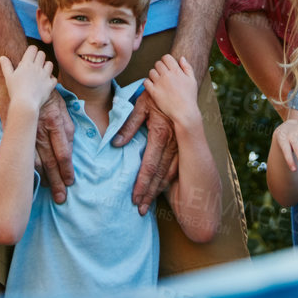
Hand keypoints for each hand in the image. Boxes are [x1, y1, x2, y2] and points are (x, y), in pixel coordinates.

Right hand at [0, 46, 54, 115]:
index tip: (29, 56)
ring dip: (46, 67)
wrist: (25, 105)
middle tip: (35, 64)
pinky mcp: (50, 84)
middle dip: (39, 57)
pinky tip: (46, 83)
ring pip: (50, 64)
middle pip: (42, 54)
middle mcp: (37, 67)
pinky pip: (54, 78)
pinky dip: (51, 80)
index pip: (33, 48)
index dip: (32, 51)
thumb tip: (2, 57)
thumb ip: (6, 66)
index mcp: (26, 64)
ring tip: (41, 73)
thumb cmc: (14, 91)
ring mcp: (45, 75)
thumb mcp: (8, 78)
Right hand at [34, 87, 75, 201]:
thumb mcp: (63, 107)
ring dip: (44, 181)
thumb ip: (68, 128)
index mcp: (55, 122)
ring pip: (36, 164)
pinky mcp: (16, 136)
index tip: (71, 182)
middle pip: (51, 163)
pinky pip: (24, 157)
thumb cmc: (47, 96)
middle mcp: (41, 131)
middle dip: (57, 183)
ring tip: (49, 193)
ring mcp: (27, 135)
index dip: (67, 170)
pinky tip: (34, 181)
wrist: (23, 84)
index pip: (63, 152)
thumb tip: (71, 149)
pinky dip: (30, 171)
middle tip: (61, 199)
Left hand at [114, 92, 179, 214]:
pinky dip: (167, 182)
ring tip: (147, 205)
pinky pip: (175, 169)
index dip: (142, 183)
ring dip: (157, 191)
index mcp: (161, 133)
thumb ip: (128, 125)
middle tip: (139, 211)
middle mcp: (173, 143)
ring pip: (169, 175)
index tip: (134, 198)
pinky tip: (160, 191)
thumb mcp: (141, 105)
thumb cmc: (156, 95)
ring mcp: (180, 146)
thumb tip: (115, 144)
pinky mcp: (183, 147)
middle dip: (149, 194)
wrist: (178, 86)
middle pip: (159, 175)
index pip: (150, 165)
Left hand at [141, 55, 202, 131]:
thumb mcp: (192, 80)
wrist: (184, 113)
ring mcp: (159, 84)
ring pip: (151, 72)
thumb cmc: (189, 97)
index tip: (167, 66)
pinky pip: (146, 82)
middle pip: (158, 63)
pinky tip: (153, 86)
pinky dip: (148, 83)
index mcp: (176, 71)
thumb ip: (187, 67)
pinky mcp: (154, 92)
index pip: (166, 57)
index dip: (166, 60)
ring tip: (158, 81)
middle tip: (162, 74)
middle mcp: (167, 75)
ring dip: (154, 75)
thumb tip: (181, 58)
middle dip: (160, 67)